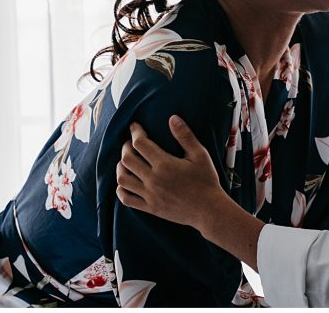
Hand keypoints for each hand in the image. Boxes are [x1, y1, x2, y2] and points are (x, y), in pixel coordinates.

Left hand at [116, 115, 226, 230]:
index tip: (135, 126)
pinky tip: (124, 182)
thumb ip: (185, 136)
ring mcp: (149, 195)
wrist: (208, 209)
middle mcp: (153, 179)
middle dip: (125, 147)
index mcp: (164, 164)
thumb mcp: (200, 155)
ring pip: (123, 179)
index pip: (141, 143)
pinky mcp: (150, 207)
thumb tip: (172, 118)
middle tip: (130, 142)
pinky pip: (126, 199)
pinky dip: (120, 189)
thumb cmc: (206, 180)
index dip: (135, 132)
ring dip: (120, 166)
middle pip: (127, 159)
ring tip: (125, 160)